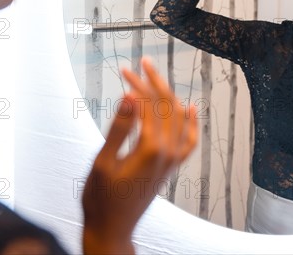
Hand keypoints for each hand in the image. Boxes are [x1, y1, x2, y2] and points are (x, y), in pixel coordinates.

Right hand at [82, 58, 197, 254]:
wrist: (112, 229)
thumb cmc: (102, 198)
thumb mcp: (103, 161)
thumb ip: (119, 128)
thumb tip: (130, 96)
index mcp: (151, 149)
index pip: (150, 105)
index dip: (138, 84)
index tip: (125, 70)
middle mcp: (169, 153)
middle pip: (167, 106)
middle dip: (154, 83)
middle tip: (140, 64)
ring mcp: (173, 160)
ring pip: (177, 118)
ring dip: (166, 96)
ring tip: (153, 78)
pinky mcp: (172, 166)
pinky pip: (188, 140)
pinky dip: (190, 122)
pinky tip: (189, 108)